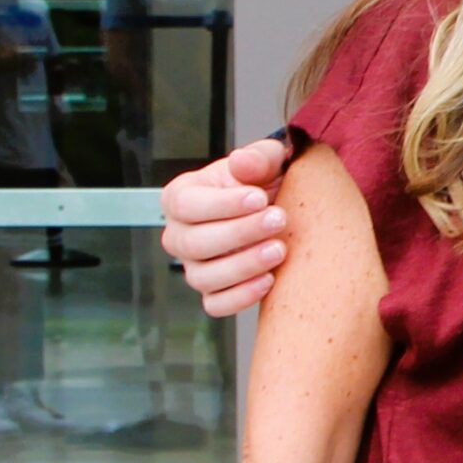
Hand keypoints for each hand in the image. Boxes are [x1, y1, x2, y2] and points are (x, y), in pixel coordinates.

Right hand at [159, 136, 295, 316]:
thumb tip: (241, 163)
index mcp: (181, 198)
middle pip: (194, 243)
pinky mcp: (214, 292)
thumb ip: (257, 157)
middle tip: (278, 220)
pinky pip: (217, 305)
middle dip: (239, 233)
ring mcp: (194, 267)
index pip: (186, 205)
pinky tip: (270, 279)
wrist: (282, 209)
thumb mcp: (267, 160)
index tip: (259, 198)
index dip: (222, 204)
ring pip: (204, 277)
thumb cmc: (265, 181)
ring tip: (280, 249)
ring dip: (244, 265)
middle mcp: (180, 235)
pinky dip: (241, 297)